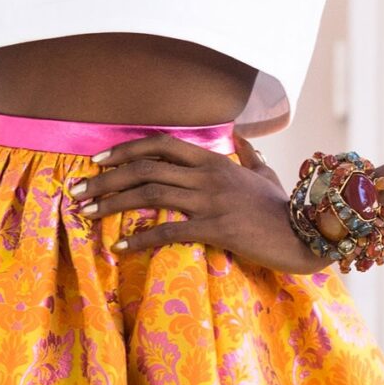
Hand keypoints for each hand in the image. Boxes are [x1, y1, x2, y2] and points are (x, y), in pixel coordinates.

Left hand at [68, 132, 325, 272]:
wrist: (307, 234)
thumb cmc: (282, 207)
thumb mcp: (265, 173)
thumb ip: (248, 154)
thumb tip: (241, 136)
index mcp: (214, 159)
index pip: (160, 145)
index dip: (125, 150)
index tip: (98, 160)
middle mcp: (208, 175)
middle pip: (146, 168)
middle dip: (105, 179)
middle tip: (76, 190)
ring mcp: (212, 200)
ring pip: (150, 194)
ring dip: (112, 204)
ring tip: (86, 213)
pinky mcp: (217, 228)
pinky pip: (170, 231)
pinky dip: (140, 239)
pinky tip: (119, 248)